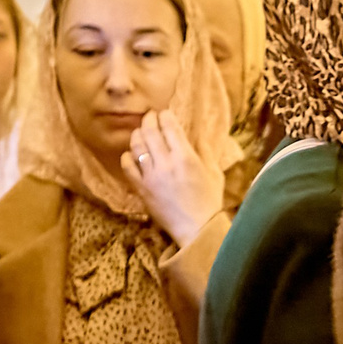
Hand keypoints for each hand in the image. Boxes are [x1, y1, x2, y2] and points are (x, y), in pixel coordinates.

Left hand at [121, 108, 222, 247]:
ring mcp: (151, 176)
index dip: (165, 115)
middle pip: (150, 131)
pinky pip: (127, 166)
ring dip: (137, 134)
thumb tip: (199, 136)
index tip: (164, 113)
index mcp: (186, 157)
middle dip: (149, 119)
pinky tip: (131, 155)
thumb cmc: (210, 202)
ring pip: (136, 145)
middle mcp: (166, 163)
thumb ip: (206, 152)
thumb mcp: (214, 173)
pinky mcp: (141, 189)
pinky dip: (127, 156)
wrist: (197, 230)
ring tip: (140, 132)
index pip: (170, 126)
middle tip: (149, 116)